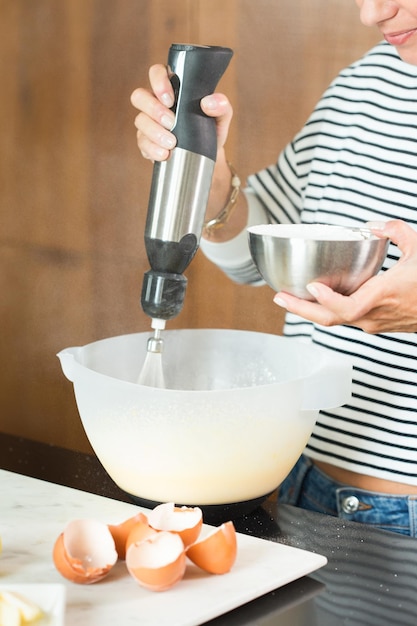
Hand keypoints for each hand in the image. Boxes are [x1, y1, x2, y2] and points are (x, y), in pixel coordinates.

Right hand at [130, 64, 232, 161]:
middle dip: (154, 109)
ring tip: (172, 143)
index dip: (158, 82)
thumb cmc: (211, 129)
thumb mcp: (222, 117)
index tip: (170, 100)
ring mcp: (148, 122)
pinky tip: (165, 154)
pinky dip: (153, 149)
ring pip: (140, 120)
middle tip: (171, 122)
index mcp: (172, 88)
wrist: (207, 155)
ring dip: (155, 132)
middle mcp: (156, 102)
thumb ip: (221, 105)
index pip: (156, 73)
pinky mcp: (146, 142)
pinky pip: (142, 143)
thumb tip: (208, 103)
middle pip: (139, 96)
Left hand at [273, 220, 416, 333]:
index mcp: (383, 296)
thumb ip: (397, 232)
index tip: (310, 287)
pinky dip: (327, 309)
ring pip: (335, 321)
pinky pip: (345, 318)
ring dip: (310, 310)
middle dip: (300, 309)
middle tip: (279, 297)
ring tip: (289, 297)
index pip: (348, 308)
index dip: (327, 301)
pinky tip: (316, 298)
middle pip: (330, 319)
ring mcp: (374, 323)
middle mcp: (374, 314)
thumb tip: (374, 225)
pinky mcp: (376, 324)